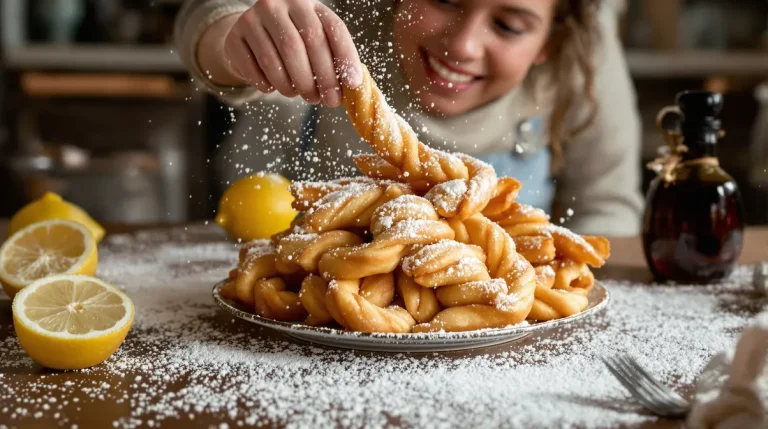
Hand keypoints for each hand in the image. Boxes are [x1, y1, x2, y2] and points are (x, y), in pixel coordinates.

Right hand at [223, 0, 362, 106]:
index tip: (352, 84)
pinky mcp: (234, 37)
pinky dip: (266, 84)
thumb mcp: (314, 39)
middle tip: (325, 100)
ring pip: (277, 59)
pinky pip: (253, 68)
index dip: (345, 58)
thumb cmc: (291, 40)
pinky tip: (273, 88)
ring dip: (292, 85)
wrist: (250, 35)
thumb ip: (332, 56)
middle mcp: (279, 4)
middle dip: (320, 79)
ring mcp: (253, 18)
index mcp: (307, 2)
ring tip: (299, 95)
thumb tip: (352, 85)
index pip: (332, 28)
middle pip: (305, 44)